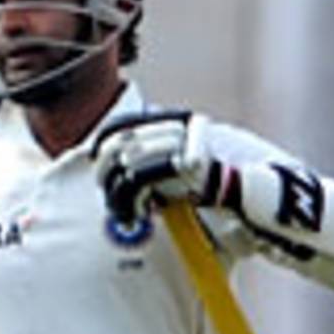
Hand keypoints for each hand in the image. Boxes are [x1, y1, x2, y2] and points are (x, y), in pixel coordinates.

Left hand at [93, 110, 225, 233]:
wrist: (239, 190)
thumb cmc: (201, 182)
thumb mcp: (174, 163)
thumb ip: (150, 156)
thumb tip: (113, 159)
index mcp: (172, 120)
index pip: (126, 124)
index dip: (104, 141)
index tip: (94, 159)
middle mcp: (175, 126)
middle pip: (122, 142)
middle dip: (105, 168)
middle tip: (104, 190)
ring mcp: (181, 143)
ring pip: (128, 161)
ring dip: (117, 190)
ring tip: (121, 209)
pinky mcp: (183, 163)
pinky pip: (143, 178)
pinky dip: (133, 198)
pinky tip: (137, 212)